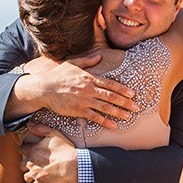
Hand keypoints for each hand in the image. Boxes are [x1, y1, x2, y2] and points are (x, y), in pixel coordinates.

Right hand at [11, 54, 138, 124]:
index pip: (110, 83)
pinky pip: (95, 117)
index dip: (122, 89)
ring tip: (129, 117)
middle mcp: (89, 89)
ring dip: (119, 112)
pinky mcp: (79, 111)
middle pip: (111, 96)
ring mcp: (84, 100)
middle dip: (125, 102)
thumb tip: (99, 56)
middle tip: (136, 107)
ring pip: (106, 107)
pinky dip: (105, 121)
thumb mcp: (73, 63)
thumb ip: (88, 61)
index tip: (132, 93)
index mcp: (89, 77)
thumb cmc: (58, 75)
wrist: (45, 88)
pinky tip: (114, 125)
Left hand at [22, 131, 78, 182]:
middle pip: (21, 164)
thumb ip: (40, 128)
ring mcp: (35, 174)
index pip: (22, 149)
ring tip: (33, 176)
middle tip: (30, 164)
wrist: (73, 165)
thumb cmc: (65, 149)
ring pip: (26, 177)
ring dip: (29, 177)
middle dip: (25, 164)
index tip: (26, 150)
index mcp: (33, 150)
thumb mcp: (54, 133)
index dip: (24, 149)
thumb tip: (29, 124)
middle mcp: (32, 162)